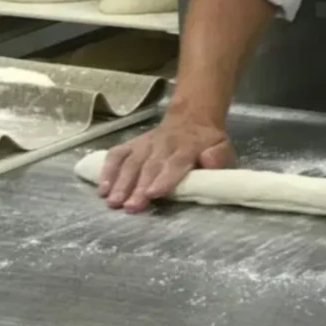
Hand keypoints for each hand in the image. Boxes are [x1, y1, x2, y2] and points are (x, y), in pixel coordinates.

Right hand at [98, 115, 233, 213]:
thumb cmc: (206, 143)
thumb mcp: (222, 147)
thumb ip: (219, 157)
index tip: (152, 194)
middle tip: (129, 207)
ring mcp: (146, 143)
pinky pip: (117, 154)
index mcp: (188, 147)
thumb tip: (209, 162)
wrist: (191, 118)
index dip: (164, 179)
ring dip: (120, 182)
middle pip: (149, 166)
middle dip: (137, 187)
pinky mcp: (133, 144)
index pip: (175, 163)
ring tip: (112, 201)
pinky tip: (102, 188)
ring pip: (131, 162)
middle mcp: (164, 144)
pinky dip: (107, 169)